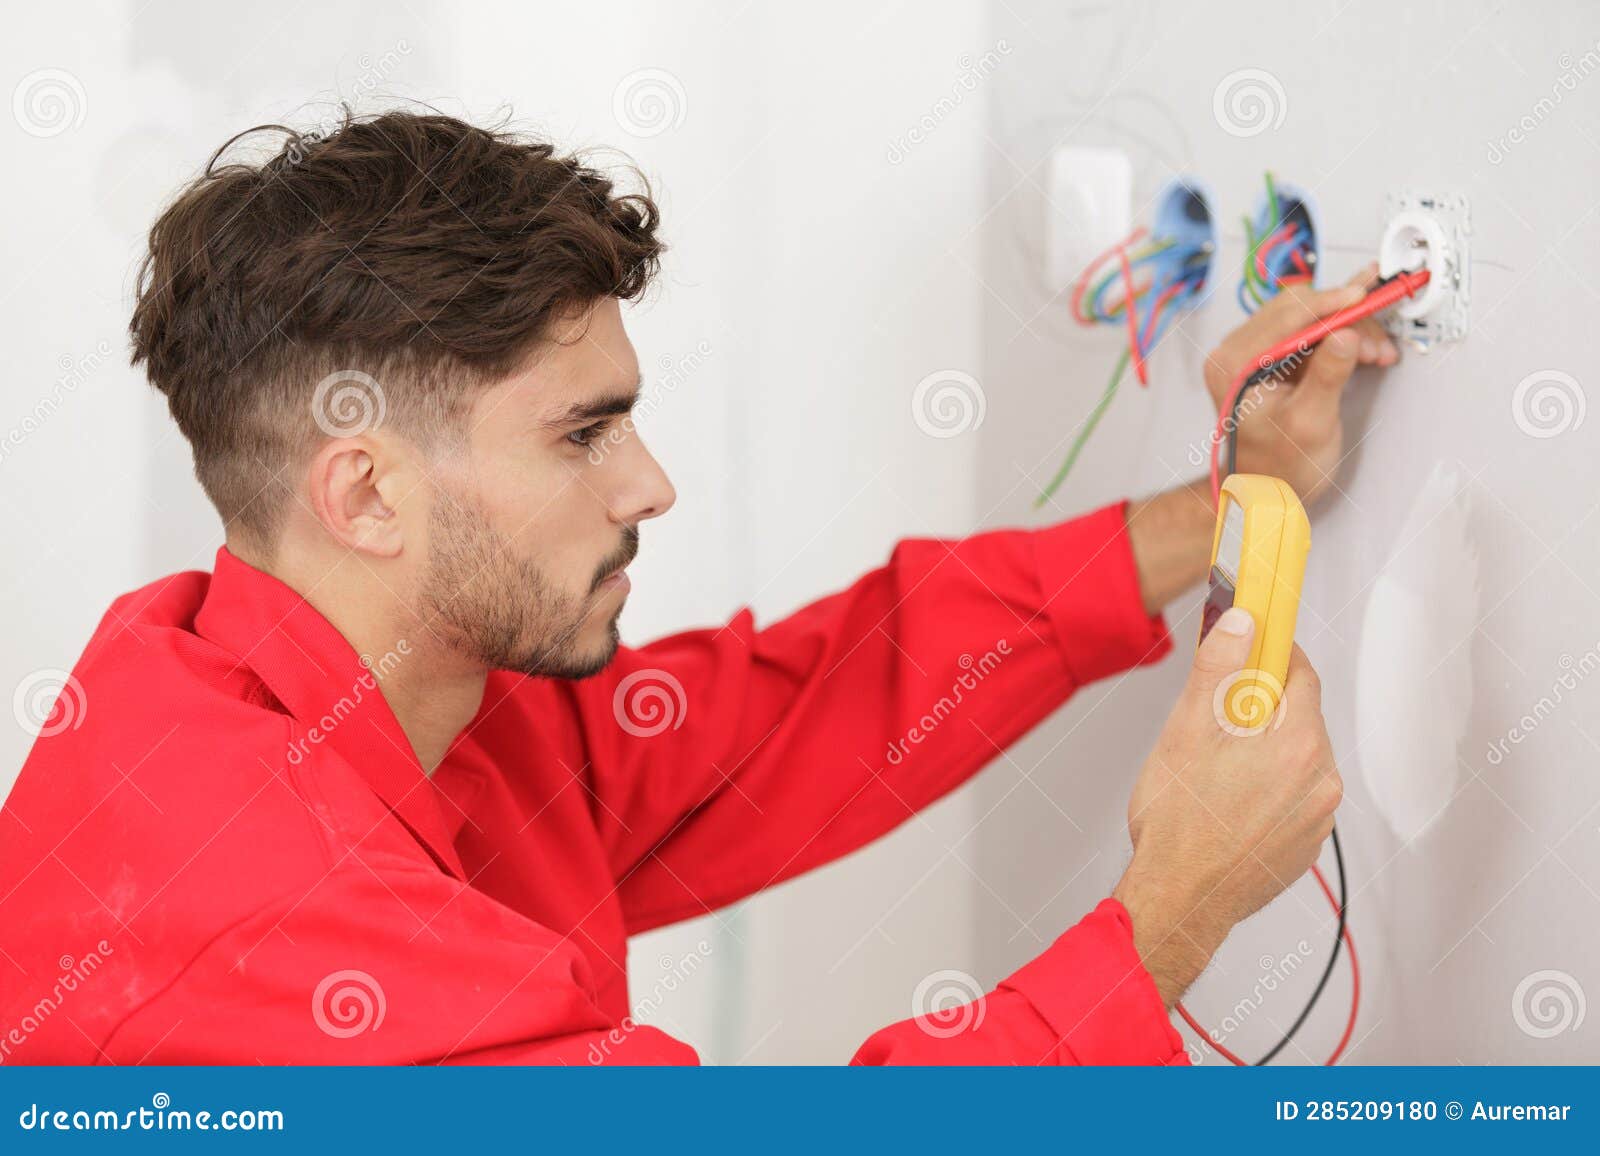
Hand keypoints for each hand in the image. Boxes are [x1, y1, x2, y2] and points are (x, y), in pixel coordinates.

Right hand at [1112, 607, 1342, 1005]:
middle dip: (1260, 709)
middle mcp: (1322, 781)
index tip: (1251, 648)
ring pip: (1295, 760)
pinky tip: (1225, 804)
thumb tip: (1242, 622)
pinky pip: (1293, 799)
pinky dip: (1266, 790)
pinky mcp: (1305, 846)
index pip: (1301, 673)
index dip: (1272, 654)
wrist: (1180, 900)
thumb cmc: (1179, 824)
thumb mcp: (1187, 730)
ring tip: (1213, 771)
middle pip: (1299, 717)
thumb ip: (1219, 669)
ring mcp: (1317, 818)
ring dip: (1263, 752)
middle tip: (1214, 720)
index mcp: (1300, 744)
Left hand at [1203, 264, 1397, 505]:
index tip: (1364, 298)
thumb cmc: (1279, 468)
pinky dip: (1341, 337)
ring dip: (1348, 329)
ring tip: (1376, 354)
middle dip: (1345, 320)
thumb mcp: (1310, 424)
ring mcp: (1253, 353)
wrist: (1269, 491)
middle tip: (1376, 344)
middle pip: (1299, 309)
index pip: (1285, 317)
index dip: (1330, 303)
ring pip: (1309, 317)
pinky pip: (1311, 332)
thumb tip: (1346, 335)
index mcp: (1233, 365)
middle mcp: (1236, 353)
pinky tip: (1365, 350)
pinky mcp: (1273, 358)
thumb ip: (1327, 377)